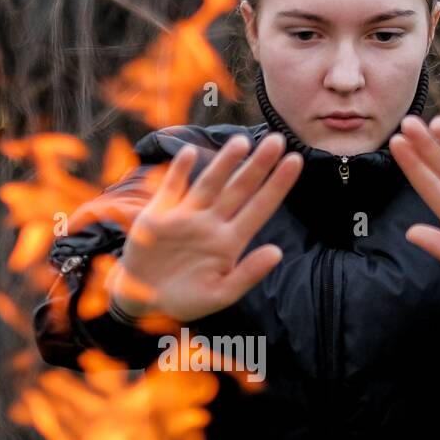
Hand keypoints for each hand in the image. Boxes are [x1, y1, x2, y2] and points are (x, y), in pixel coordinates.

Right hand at [108, 132, 302, 323]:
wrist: (144, 301)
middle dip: (258, 165)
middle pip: (239, 189)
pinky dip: (179, 170)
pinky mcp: (160, 213)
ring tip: (242, 141)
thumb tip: (277, 253)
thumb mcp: (220, 294)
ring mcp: (186, 215)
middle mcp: (212, 223)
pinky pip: (171, 187)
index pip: (259, 208)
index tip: (295, 161)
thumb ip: (248, 274)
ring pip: (209, 182)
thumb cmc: (187, 300)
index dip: (276, 185)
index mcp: (230, 242)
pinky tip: (190, 152)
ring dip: (225, 162)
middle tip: (277, 139)